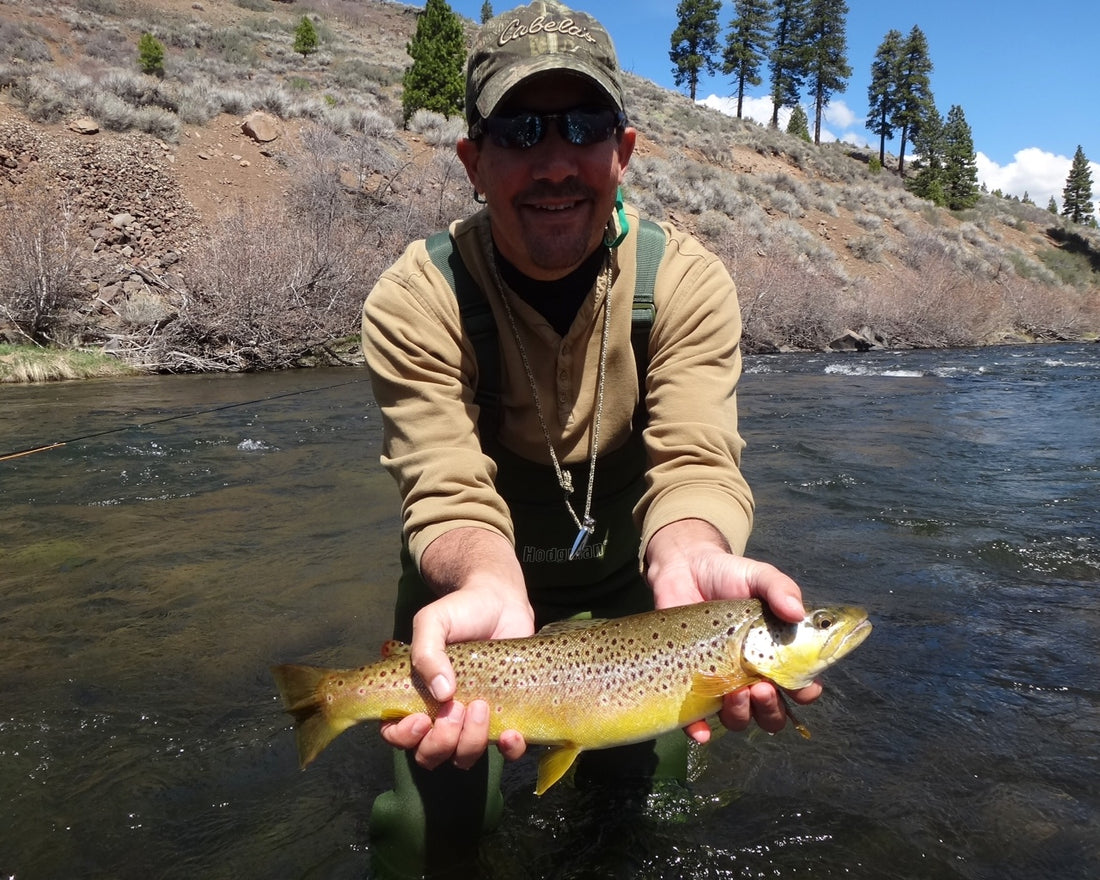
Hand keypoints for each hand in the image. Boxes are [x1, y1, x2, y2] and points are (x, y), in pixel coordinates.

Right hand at [380, 528, 534, 769]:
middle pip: (429, 754)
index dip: (405, 737)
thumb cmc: (460, 611)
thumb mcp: (434, 621)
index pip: (396, 734)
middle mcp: (440, 715)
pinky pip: (506, 751)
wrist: (502, 602)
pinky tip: (512, 733)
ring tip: (482, 706)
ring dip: (470, 741)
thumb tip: (442, 694)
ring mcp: (473, 720)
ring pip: (463, 756)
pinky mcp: (506, 718)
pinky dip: (509, 750)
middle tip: (457, 707)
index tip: (422, 718)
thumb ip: (426, 651)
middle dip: (441, 740)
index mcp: (415, 696)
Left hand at [644, 519, 822, 740]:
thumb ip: (780, 589)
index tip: (803, 687)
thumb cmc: (727, 575)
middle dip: (772, 708)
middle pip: (771, 713)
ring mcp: (721, 682)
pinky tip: (702, 731)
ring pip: (739, 719)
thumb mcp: (758, 576)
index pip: (799, 685)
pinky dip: (701, 731)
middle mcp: (751, 675)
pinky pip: (696, 721)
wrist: (683, 570)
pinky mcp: (690, 685)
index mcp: (775, 654)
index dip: (805, 692)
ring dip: (742, 714)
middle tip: (762, 687)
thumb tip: (797, 612)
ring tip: (736, 692)